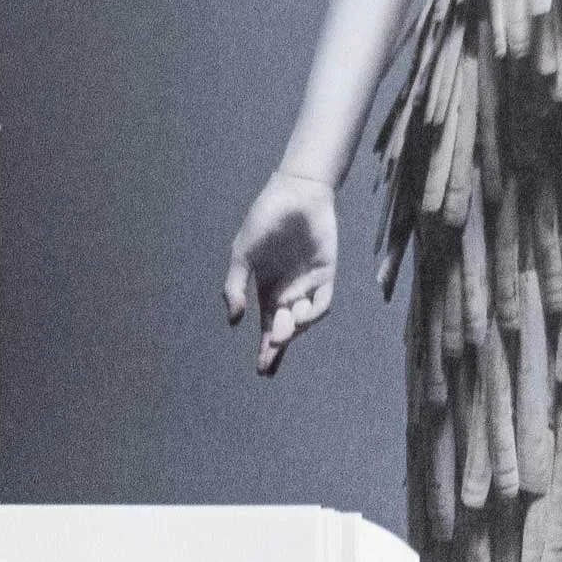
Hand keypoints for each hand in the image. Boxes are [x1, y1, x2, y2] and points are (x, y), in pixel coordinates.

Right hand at [224, 171, 339, 374]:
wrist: (295, 192)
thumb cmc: (264, 219)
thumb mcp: (241, 255)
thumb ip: (235, 287)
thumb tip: (235, 321)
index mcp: (267, 290)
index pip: (267, 328)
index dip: (266, 350)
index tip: (262, 370)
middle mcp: (288, 292)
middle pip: (285, 330)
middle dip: (278, 349)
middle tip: (269, 362)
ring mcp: (308, 284)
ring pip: (302, 320)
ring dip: (293, 331)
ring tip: (281, 335)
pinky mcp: (326, 274)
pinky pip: (322, 302)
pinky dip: (313, 313)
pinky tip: (302, 318)